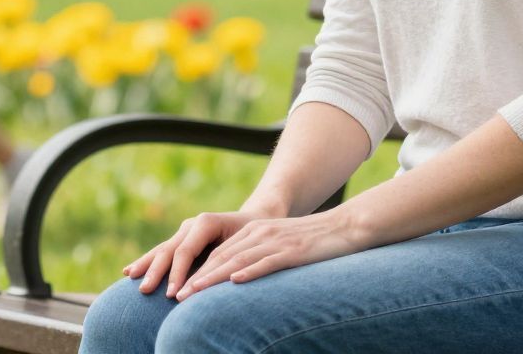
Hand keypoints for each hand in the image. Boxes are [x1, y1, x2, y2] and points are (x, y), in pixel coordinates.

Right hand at [123, 211, 259, 299]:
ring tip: (131, 277)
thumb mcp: (244, 247)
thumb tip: (211, 284)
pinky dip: (146, 261)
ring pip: (161, 249)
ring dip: (146, 265)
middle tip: (145, 290)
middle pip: (169, 250)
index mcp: (205, 223)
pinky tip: (129, 271)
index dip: (177, 273)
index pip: (185, 251)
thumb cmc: (252, 237)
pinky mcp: (180, 240)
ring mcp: (183, 231)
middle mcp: (191, 225)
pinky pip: (161, 252)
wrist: (254, 221)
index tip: (172, 295)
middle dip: (156, 271)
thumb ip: (226, 262)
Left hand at [172, 209, 366, 300]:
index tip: (179, 288)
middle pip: (222, 258)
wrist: (347, 226)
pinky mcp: (293, 252)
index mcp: (255, 232)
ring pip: (238, 261)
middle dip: (197, 278)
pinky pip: (267, 263)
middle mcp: (260, 234)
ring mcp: (276, 242)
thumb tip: (239, 280)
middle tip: (176, 296)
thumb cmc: (314, 242)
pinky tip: (235, 282)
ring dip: (213, 279)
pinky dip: (249, 272)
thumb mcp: (282, 246)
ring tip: (193, 293)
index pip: (219, 254)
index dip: (198, 271)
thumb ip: (260, 258)